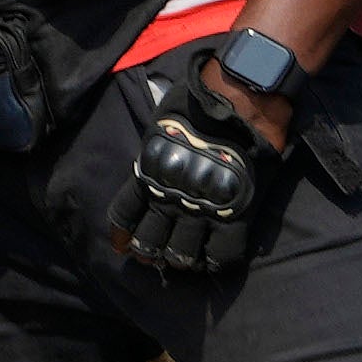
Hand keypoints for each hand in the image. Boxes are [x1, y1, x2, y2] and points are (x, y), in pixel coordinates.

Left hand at [106, 70, 281, 281]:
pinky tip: (218, 260)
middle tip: (160, 256)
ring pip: (182, 254)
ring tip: (190, 260)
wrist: (239, 99)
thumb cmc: (198, 103)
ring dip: (183, 260)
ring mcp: (201, 210)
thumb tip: (156, 165)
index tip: (124, 245)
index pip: (124, 215)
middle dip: (151, 254)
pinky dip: (219, 262)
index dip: (122, 235)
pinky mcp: (234, 215)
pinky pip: (223, 254)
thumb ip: (156, 153)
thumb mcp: (160, 127)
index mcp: (148, 176)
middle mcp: (168, 198)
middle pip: (150, 243)